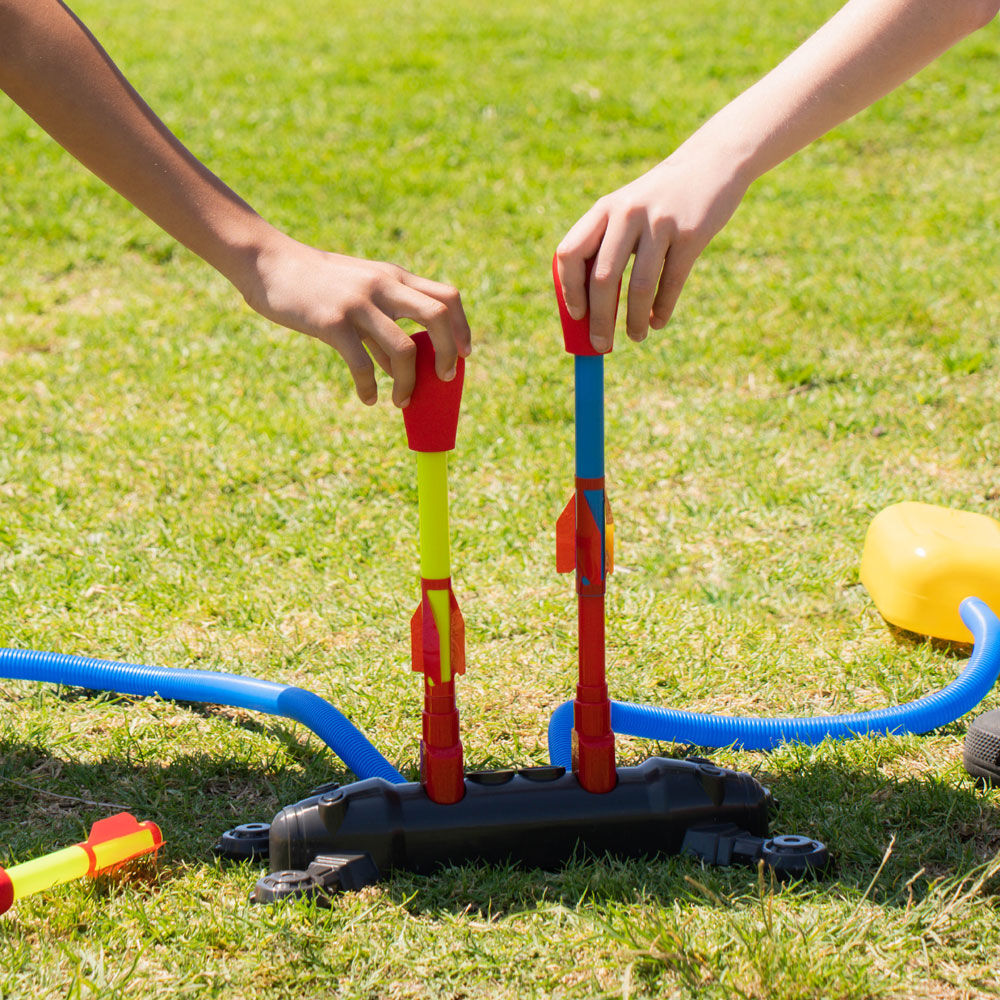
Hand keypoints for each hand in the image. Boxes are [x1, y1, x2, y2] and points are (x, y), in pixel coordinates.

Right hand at [240, 230, 470, 406]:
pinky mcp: (332, 322)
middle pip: (437, 317)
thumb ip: (384, 326)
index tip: (464, 354)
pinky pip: (362, 364)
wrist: (269, 263)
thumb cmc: (317, 284)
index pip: (447, 296)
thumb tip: (403, 369)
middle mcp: (383, 286)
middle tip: (444, 378)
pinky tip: (368, 398)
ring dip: (409, 382)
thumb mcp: (359, 295)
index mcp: (394, 277)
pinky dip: (369, 387)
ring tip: (402, 401)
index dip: (462, 327)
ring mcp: (358, 303)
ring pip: (405, 349)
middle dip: (449, 353)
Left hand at [555, 149, 748, 351]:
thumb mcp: (626, 210)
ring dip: (633, 320)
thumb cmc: (660, 200)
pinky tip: (656, 322)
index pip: (570, 253)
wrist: (712, 162)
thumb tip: (590, 308)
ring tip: (635, 337)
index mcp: (603, 209)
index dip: (569, 290)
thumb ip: (606, 246)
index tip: (577, 316)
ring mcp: (660, 222)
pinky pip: (671, 282)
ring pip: (639, 285)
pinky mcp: (691, 233)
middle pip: (602, 278)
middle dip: (599, 320)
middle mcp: (627, 213)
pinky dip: (662, 309)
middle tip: (601, 346)